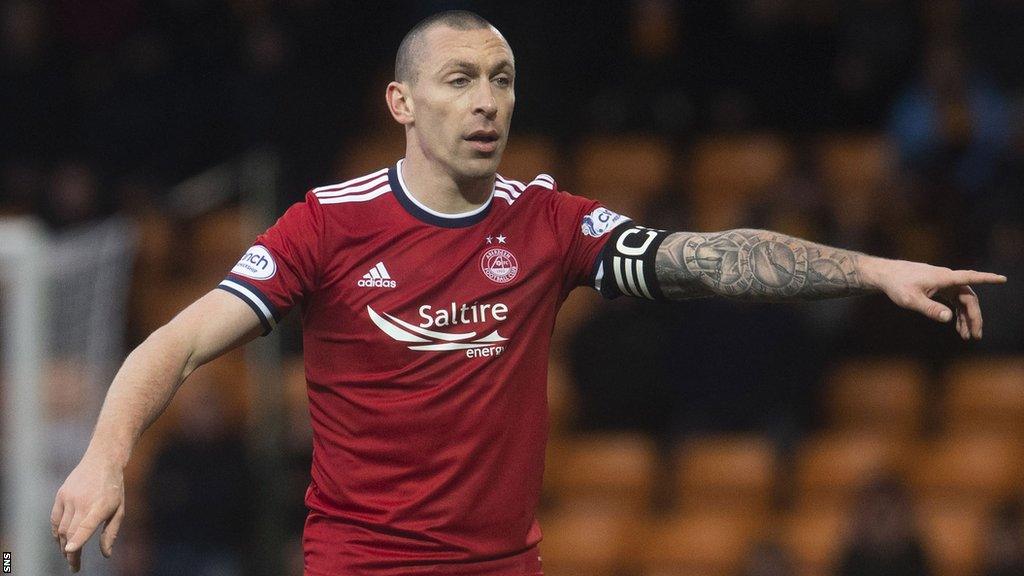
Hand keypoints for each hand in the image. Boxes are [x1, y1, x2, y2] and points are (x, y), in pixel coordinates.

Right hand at [51, 454, 124, 571]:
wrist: (102, 460)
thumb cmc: (114, 488)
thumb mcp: (119, 509)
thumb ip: (111, 532)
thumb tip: (106, 555)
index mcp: (100, 505)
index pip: (86, 525)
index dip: (78, 539)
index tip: (70, 551)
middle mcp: (83, 502)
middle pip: (71, 533)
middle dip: (71, 553)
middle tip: (74, 566)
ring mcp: (69, 498)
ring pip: (61, 528)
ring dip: (63, 545)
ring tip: (69, 555)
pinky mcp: (61, 495)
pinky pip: (54, 519)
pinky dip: (55, 533)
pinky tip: (60, 542)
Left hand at [871, 258, 1006, 338]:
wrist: (886, 275)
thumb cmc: (897, 285)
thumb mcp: (911, 300)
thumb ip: (929, 308)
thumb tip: (948, 318)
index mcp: (943, 278)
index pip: (970, 277)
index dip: (987, 278)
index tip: (1002, 279)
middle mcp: (947, 278)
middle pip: (968, 297)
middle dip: (974, 317)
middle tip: (975, 336)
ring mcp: (944, 283)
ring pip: (962, 301)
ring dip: (966, 318)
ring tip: (966, 336)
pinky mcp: (939, 287)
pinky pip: (954, 301)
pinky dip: (957, 313)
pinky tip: (957, 326)